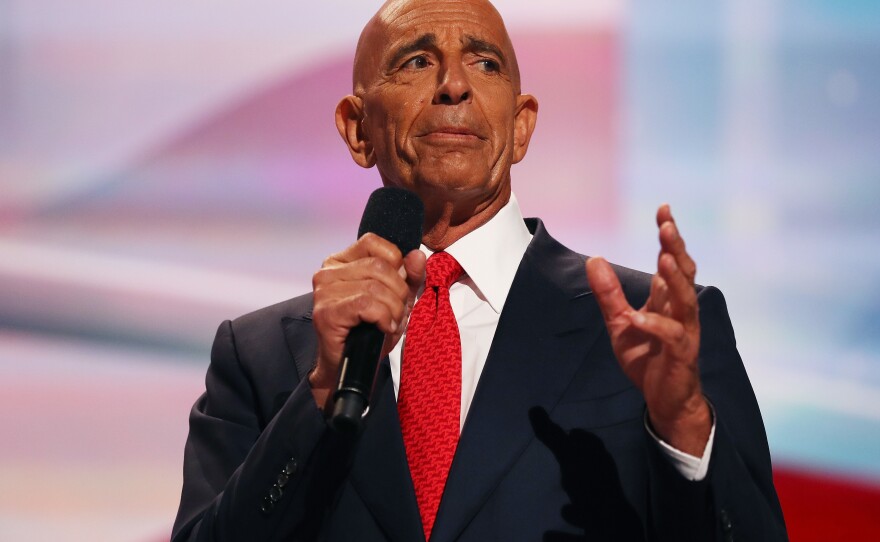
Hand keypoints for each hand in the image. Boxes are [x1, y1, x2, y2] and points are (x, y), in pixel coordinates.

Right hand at [309, 233, 425, 409]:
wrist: (351, 367)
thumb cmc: (370, 331)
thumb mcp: (397, 299)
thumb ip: (410, 276)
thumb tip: (418, 255)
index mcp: (341, 261)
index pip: (374, 243)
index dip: (396, 264)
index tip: (397, 288)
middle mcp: (327, 272)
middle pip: (380, 267)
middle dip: (399, 293)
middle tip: (397, 313)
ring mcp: (324, 292)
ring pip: (375, 287)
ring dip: (393, 309)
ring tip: (390, 323)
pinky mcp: (326, 312)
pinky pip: (366, 304)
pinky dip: (383, 317)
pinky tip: (383, 328)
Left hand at [585, 205, 710, 455]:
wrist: (664, 399)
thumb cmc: (647, 358)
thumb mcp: (619, 323)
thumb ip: (608, 293)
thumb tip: (594, 258)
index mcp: (668, 301)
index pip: (671, 261)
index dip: (669, 236)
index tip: (663, 210)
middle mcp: (681, 311)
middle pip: (684, 273)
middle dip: (676, 248)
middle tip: (667, 225)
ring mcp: (685, 332)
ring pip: (687, 300)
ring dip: (675, 280)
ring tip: (664, 259)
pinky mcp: (681, 354)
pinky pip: (672, 336)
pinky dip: (655, 326)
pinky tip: (638, 318)